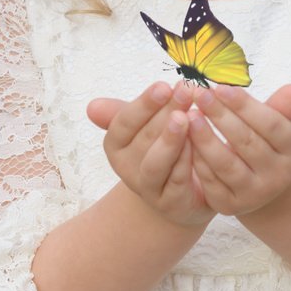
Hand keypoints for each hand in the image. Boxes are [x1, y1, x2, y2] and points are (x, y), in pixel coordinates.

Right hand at [88, 82, 214, 228]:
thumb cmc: (162, 148)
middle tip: (184, 91)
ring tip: (185, 118)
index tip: (164, 85)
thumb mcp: (146, 126)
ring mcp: (148, 189)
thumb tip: (92, 106)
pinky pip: (176, 182)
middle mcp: (127, 169)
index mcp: (117, 146)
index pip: (124, 123)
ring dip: (170, 140)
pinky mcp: (171, 204)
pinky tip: (198, 143)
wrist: (181, 193)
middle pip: (143, 138)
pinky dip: (186, 161)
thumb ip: (129, 112)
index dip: (143, 104)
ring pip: (155, 165)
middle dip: (165, 112)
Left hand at [187, 84, 290, 216]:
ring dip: (205, 138)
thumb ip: (283, 106)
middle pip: (246, 143)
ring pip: (226, 164)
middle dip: (220, 116)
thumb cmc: (270, 140)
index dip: (244, 106)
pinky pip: (210, 181)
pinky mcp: (231, 206)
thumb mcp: (282, 121)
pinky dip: (197, 159)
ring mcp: (255, 194)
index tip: (220, 87)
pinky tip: (186, 139)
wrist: (265, 181)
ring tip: (190, 115)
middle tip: (199, 94)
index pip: (270, 124)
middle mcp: (279, 175)